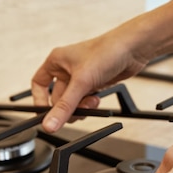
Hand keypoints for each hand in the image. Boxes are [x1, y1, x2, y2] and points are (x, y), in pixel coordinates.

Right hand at [31, 31, 148, 131]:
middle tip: (75, 112)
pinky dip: (90, 105)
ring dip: (80, 107)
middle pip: (57, 98)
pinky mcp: (93, 84)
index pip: (39, 84)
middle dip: (67, 107)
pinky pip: (84, 101)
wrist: (133, 48)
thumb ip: (65, 107)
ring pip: (72, 102)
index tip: (45, 114)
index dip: (40, 100)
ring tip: (90, 102)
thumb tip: (49, 124)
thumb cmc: (107, 51)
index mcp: (56, 61)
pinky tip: (96, 100)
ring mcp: (80, 77)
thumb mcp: (81, 82)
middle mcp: (66, 69)